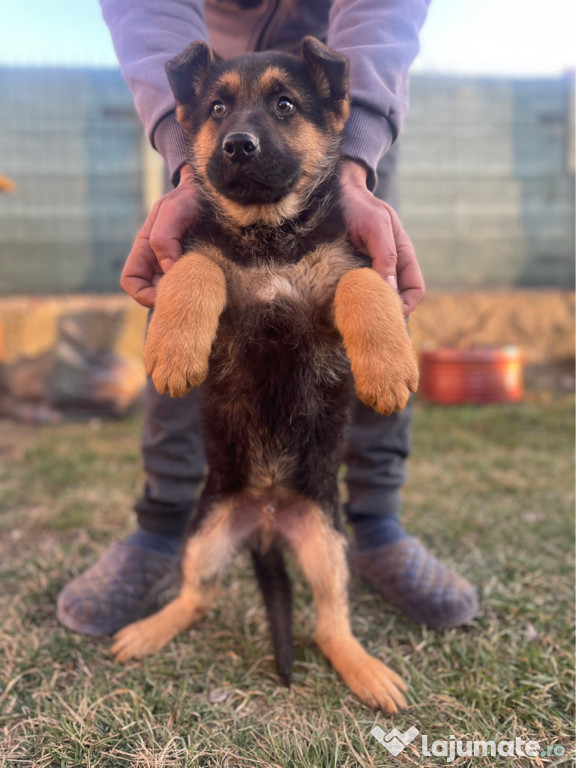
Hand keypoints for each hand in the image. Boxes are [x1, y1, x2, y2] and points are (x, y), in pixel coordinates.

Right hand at [120, 165, 198, 306]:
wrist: (215, 191)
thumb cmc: (190, 197)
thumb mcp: (174, 211)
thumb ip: (164, 238)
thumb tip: (169, 272)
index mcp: (145, 249)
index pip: (132, 281)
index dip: (142, 293)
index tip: (164, 295)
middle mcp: (159, 262)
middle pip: (154, 292)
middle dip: (167, 298)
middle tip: (189, 296)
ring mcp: (178, 267)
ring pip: (175, 293)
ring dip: (186, 296)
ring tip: (203, 290)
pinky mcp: (198, 270)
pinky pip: (194, 288)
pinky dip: (200, 291)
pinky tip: (212, 287)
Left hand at [340, 159, 424, 315]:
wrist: (336, 195)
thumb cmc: (360, 207)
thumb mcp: (376, 227)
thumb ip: (386, 256)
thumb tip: (391, 290)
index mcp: (403, 257)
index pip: (415, 290)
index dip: (406, 305)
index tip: (388, 314)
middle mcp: (389, 267)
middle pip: (396, 299)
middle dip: (386, 312)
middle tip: (368, 321)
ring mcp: (370, 271)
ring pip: (375, 299)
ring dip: (367, 308)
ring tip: (353, 316)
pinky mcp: (352, 273)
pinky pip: (357, 293)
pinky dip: (352, 301)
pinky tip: (341, 306)